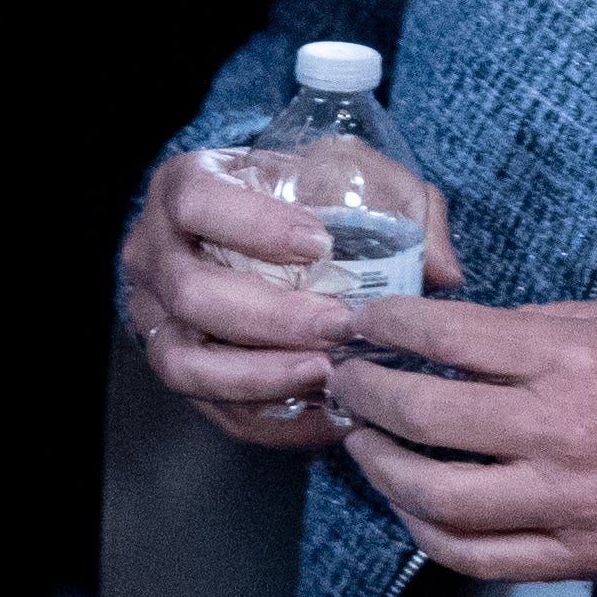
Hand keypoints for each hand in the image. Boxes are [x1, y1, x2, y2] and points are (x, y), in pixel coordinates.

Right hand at [119, 146, 467, 452]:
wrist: (267, 228)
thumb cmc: (310, 197)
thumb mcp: (355, 177)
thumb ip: (402, 206)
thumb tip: (442, 272)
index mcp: (186, 186)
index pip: (197, 202)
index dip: (252, 225)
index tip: (319, 244)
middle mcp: (154, 253)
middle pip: (192, 293)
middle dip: (269, 318)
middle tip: (336, 326)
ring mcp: (154, 317)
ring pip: (185, 363)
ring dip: (259, 376)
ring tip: (325, 376)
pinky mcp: (179, 369)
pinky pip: (212, 409)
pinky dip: (269, 418)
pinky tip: (324, 414)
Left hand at [321, 289, 596, 579]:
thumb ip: (543, 320)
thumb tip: (466, 333)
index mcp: (572, 361)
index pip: (451, 338)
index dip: (391, 326)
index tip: (364, 322)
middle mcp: (559, 431)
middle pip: (426, 415)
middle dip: (368, 394)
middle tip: (348, 382)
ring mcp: (561, 500)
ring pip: (435, 496)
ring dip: (381, 468)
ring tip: (363, 445)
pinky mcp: (568, 553)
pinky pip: (472, 555)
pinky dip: (424, 532)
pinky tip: (408, 504)